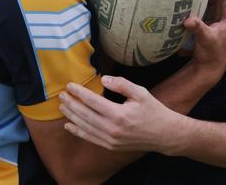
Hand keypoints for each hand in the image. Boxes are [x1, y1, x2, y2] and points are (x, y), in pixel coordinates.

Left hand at [59, 75, 180, 153]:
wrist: (164, 134)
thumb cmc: (153, 110)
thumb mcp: (141, 92)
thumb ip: (121, 84)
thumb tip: (103, 79)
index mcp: (119, 114)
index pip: (93, 101)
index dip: (79, 93)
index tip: (70, 85)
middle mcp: (112, 129)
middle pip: (85, 115)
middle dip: (71, 104)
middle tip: (61, 94)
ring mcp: (110, 140)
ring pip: (85, 127)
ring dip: (71, 116)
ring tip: (62, 106)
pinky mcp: (110, 146)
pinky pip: (90, 138)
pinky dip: (78, 132)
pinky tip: (69, 125)